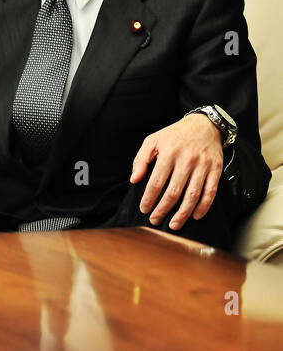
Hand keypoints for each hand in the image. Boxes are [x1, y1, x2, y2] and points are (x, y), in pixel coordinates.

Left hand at [129, 113, 223, 230]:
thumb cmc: (174, 135)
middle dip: (163, 209)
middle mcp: (187, 160)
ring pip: (193, 195)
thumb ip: (140, 160)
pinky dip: (204, 206)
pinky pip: (211, 192)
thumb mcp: (152, 141)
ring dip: (183, 213)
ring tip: (174, 224)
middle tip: (155, 220)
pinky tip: (195, 215)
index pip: (157, 181)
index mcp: (169, 153)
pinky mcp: (216, 170)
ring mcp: (203, 166)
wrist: (204, 125)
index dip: (149, 198)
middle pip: (174, 191)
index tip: (144, 209)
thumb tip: (134, 179)